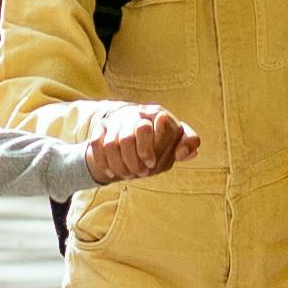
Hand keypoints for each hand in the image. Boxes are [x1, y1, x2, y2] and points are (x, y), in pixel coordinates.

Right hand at [82, 104, 198, 184]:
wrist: (137, 127)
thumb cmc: (163, 136)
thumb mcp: (180, 137)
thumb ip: (189, 141)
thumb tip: (188, 152)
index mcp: (157, 113)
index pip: (149, 125)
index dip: (147, 150)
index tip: (151, 164)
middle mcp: (136, 113)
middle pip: (126, 139)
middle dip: (132, 161)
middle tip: (140, 173)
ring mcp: (118, 119)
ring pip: (110, 145)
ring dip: (118, 165)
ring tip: (128, 175)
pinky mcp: (102, 127)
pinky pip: (97, 146)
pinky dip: (103, 162)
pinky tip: (111, 173)